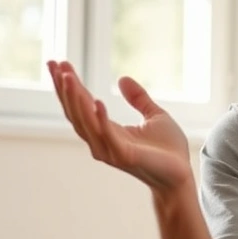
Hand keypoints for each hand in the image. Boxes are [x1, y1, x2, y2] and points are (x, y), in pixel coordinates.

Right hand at [48, 61, 193, 192]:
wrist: (182, 175)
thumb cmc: (169, 150)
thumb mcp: (154, 115)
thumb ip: (138, 98)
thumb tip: (122, 78)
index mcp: (107, 131)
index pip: (80, 106)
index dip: (68, 86)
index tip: (58, 63)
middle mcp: (102, 141)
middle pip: (75, 112)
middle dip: (64, 89)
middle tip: (55, 64)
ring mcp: (110, 150)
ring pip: (85, 122)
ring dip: (75, 99)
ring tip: (69, 76)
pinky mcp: (124, 155)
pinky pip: (108, 135)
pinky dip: (100, 118)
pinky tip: (96, 100)